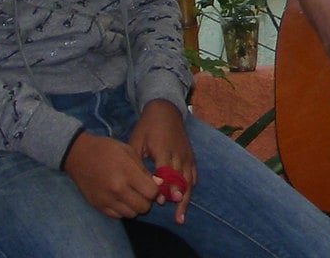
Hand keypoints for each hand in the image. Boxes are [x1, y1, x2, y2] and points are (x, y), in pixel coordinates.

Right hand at [62, 132, 159, 219]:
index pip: (151, 193)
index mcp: (127, 173)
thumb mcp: (129, 151)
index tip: (150, 184)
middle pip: (144, 207)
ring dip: (134, 206)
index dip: (154, 189)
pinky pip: (118, 216)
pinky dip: (122, 210)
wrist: (78, 155)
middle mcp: (117, 190)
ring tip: (130, 195)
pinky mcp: (98, 206)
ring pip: (132, 214)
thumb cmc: (106, 149)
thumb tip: (158, 185)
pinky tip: (119, 199)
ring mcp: (107, 200)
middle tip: (141, 191)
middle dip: (146, 200)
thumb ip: (144, 170)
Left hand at [128, 100, 195, 223]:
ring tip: (181, 215)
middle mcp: (178, 154)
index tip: (160, 201)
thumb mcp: (136, 140)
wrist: (165, 110)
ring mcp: (186, 156)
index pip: (166, 173)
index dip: (164, 188)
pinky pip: (193, 175)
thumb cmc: (147, 127)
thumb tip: (137, 181)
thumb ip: (136, 161)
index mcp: (163, 150)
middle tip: (177, 218)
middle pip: (180, 181)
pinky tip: (185, 200)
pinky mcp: (190, 156)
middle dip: (178, 199)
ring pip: (189, 181)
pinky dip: (190, 187)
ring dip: (186, 198)